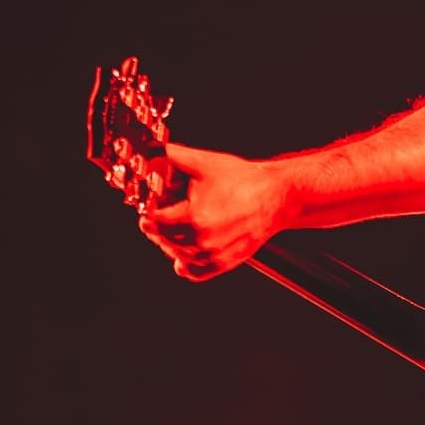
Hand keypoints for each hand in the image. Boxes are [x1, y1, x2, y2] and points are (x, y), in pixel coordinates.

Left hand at [138, 142, 287, 280]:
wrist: (277, 196)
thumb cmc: (245, 181)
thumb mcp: (206, 163)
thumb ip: (176, 156)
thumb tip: (156, 151)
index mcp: (195, 216)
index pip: (155, 222)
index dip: (147, 213)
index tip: (148, 208)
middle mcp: (204, 240)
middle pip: (163, 240)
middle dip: (156, 228)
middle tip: (156, 218)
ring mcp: (215, 254)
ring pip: (178, 257)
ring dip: (170, 245)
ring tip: (171, 232)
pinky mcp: (227, 262)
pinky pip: (196, 272)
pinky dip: (186, 266)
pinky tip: (182, 256)